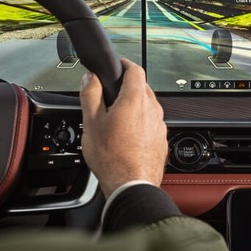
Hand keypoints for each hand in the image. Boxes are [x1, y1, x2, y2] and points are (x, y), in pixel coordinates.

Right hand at [79, 59, 166, 198]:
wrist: (131, 185)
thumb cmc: (112, 158)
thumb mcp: (91, 122)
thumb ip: (90, 94)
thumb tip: (89, 78)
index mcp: (135, 99)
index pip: (135, 69)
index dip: (124, 64)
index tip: (117, 65)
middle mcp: (152, 109)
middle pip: (142, 87)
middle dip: (127, 87)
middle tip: (110, 95)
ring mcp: (159, 125)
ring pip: (147, 107)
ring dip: (134, 107)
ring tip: (116, 119)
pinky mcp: (161, 140)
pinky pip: (151, 124)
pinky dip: (140, 124)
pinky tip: (127, 136)